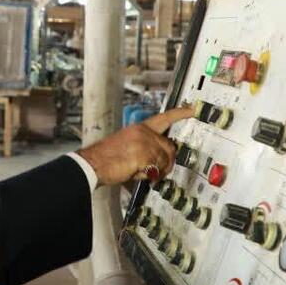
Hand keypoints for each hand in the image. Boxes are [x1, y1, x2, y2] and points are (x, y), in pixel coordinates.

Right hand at [76, 106, 192, 186]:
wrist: (92, 163)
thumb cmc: (106, 158)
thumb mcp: (128, 145)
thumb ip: (144, 147)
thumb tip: (159, 159)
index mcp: (140, 127)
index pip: (164, 118)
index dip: (180, 113)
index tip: (192, 109)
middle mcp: (144, 132)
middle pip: (169, 146)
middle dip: (167, 161)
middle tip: (158, 170)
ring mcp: (144, 142)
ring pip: (165, 159)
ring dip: (158, 170)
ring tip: (142, 172)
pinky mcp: (143, 154)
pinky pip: (157, 168)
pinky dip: (150, 175)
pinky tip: (137, 173)